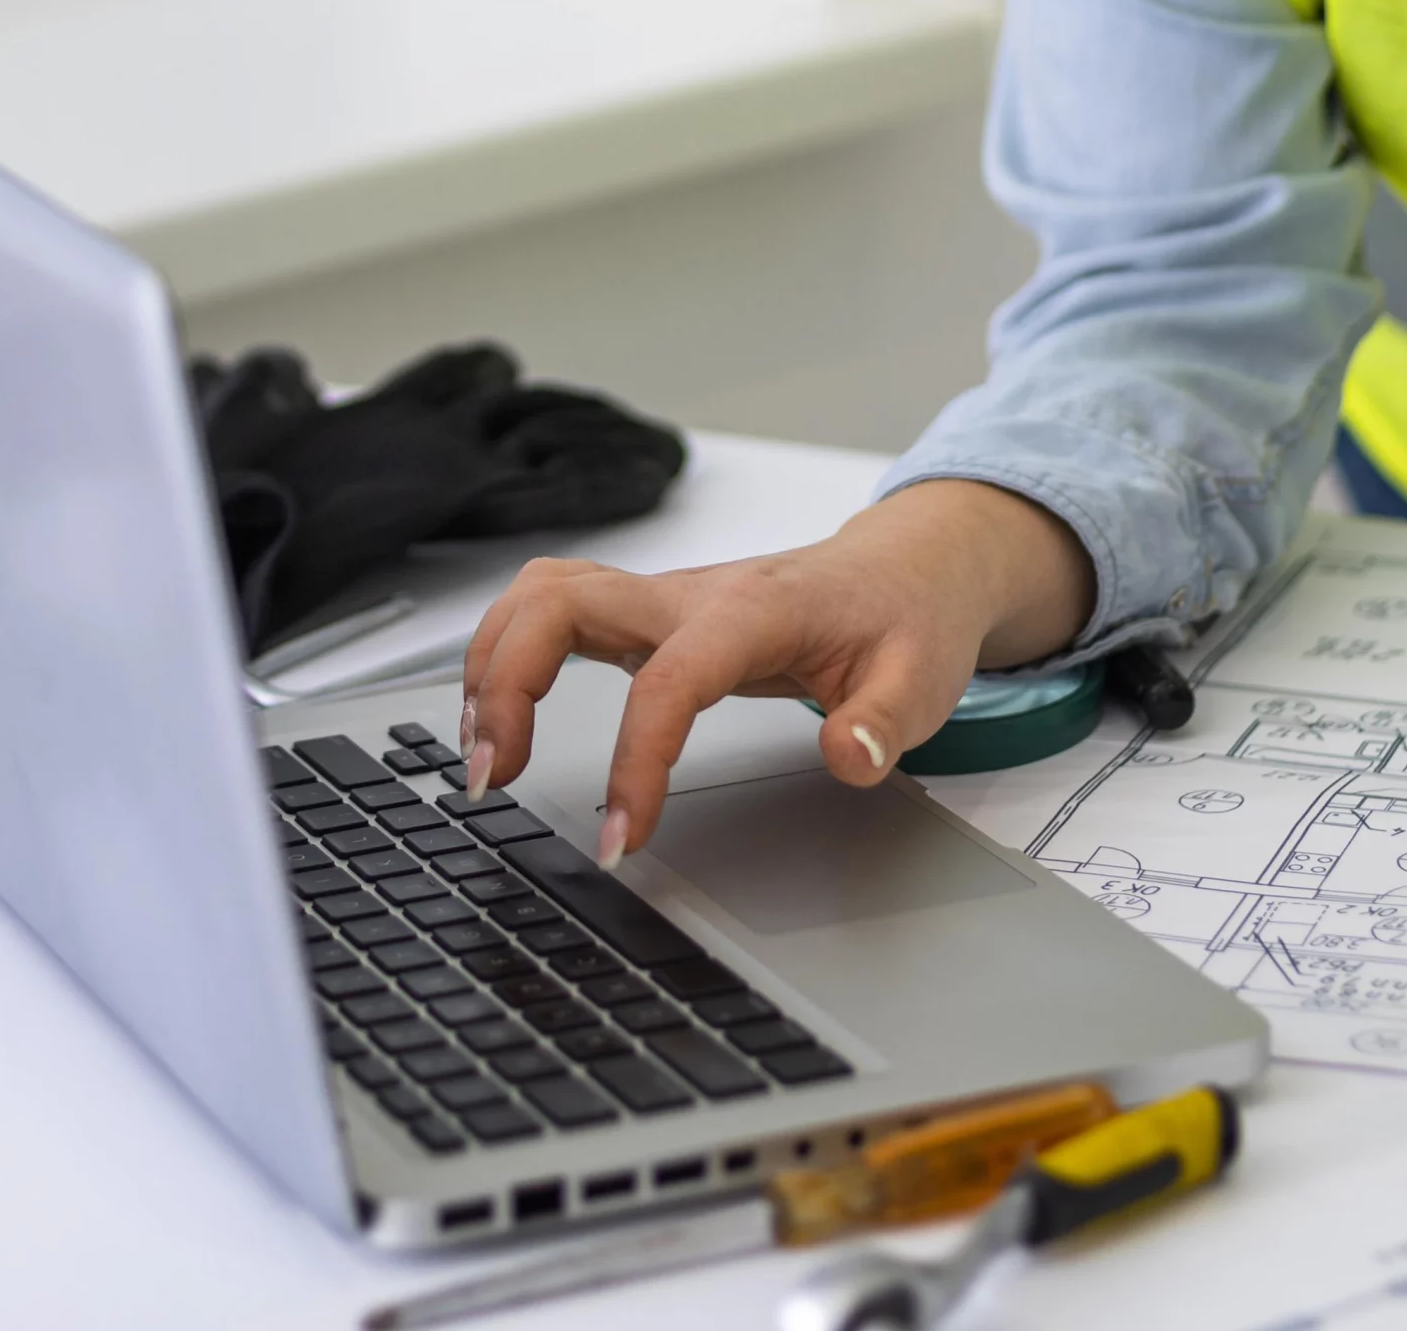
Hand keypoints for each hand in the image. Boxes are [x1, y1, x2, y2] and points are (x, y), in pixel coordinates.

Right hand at [454, 479, 1095, 862]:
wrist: (906, 567)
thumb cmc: (906, 619)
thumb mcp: (923, 679)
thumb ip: (886, 722)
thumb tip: (848, 758)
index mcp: (755, 610)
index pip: (671, 678)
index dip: (637, 759)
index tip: (622, 839)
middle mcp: (692, 593)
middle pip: (563, 599)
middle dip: (508, 682)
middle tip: (493, 778)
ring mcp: (662, 598)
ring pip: (541, 594)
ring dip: (491, 665)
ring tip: (482, 756)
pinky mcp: (646, 613)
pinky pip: (552, 612)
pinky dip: (507, 658)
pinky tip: (499, 720)